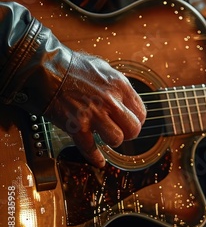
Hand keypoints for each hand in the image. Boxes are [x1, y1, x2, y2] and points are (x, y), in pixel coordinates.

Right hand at [44, 52, 146, 167]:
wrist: (44, 68)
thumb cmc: (71, 65)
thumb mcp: (102, 68)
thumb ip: (116, 84)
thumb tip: (124, 95)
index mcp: (119, 86)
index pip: (141, 113)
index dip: (137, 120)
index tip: (130, 122)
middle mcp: (110, 101)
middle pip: (133, 129)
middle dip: (128, 133)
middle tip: (121, 131)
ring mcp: (93, 115)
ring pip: (116, 139)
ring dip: (111, 140)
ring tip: (105, 136)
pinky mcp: (76, 126)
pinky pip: (90, 149)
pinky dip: (95, 158)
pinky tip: (99, 161)